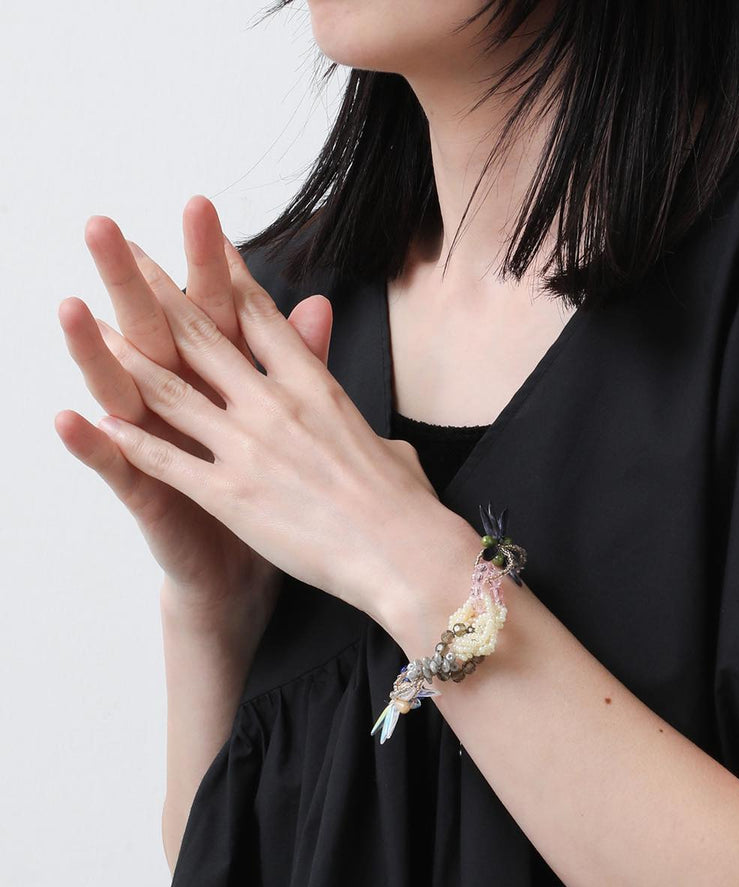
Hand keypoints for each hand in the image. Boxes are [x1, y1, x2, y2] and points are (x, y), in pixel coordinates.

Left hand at [62, 225, 443, 620]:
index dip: (226, 275)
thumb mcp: (389, 445)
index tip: (204, 245)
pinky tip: (102, 422)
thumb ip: (364, 433)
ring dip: (128, 359)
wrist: (403, 552)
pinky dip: (130, 440)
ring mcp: (247, 448)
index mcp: (315, 387)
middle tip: (128, 261)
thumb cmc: (405, 505)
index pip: (261, 317)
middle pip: (202, 338)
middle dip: (159, 297)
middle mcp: (274, 405)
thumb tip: (379, 441)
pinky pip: (166, 460)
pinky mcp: (229, 495)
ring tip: (95, 330)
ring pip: (170, 392)